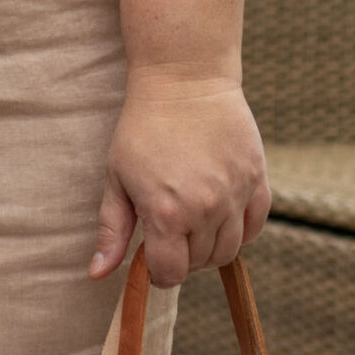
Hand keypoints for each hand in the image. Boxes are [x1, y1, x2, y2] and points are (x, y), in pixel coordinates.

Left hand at [90, 69, 269, 288]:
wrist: (184, 80)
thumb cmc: (143, 128)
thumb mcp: (117, 177)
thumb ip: (112, 230)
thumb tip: (97, 275)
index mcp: (167, 214)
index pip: (171, 274)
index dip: (159, 271)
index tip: (154, 255)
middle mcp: (205, 210)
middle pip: (201, 263)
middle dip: (183, 256)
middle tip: (171, 231)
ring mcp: (235, 195)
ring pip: (230, 250)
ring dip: (211, 247)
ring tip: (193, 222)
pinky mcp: (257, 179)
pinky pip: (255, 226)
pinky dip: (241, 230)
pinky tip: (222, 215)